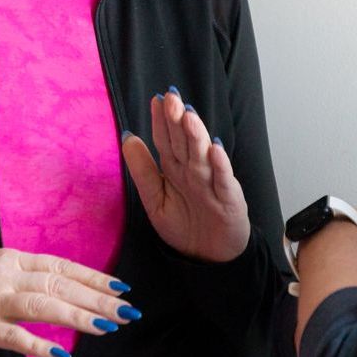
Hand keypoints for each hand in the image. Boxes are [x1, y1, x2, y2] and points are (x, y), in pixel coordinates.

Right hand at [0, 248, 136, 356]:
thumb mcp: (2, 278)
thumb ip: (33, 280)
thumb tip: (78, 292)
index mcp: (13, 258)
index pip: (62, 266)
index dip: (94, 277)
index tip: (121, 288)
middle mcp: (5, 273)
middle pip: (59, 284)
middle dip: (97, 298)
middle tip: (126, 311)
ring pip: (43, 304)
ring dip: (78, 316)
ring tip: (107, 326)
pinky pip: (15, 336)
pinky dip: (40, 344)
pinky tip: (62, 352)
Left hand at [122, 89, 250, 262]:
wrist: (210, 259)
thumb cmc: (184, 226)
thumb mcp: (155, 199)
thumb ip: (142, 170)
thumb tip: (127, 136)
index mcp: (176, 169)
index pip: (167, 140)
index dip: (161, 121)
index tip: (155, 100)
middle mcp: (194, 171)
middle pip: (185, 142)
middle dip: (178, 120)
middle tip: (172, 97)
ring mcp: (212, 183)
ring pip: (202, 156)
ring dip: (197, 136)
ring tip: (189, 116)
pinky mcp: (229, 199)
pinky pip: (223, 181)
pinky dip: (220, 166)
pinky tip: (215, 149)